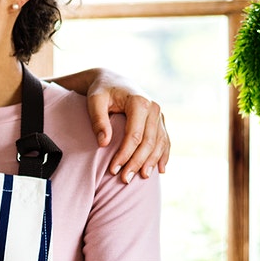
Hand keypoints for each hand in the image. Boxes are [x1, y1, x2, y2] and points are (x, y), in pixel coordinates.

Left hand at [84, 69, 170, 183]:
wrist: (112, 81)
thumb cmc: (101, 92)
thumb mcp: (94, 101)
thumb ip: (98, 120)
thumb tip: (104, 143)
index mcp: (139, 102)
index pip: (135, 135)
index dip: (125, 154)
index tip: (113, 170)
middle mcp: (154, 108)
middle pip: (149, 142)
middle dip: (137, 162)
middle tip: (125, 179)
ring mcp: (159, 115)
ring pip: (159, 143)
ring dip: (151, 162)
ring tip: (141, 178)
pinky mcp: (160, 120)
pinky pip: (165, 140)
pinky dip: (163, 155)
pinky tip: (161, 170)